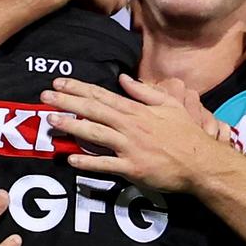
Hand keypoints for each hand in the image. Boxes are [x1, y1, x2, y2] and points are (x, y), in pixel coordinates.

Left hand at [40, 74, 228, 192]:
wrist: (201, 162)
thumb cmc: (186, 133)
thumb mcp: (169, 104)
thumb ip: (144, 92)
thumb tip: (124, 78)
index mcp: (136, 110)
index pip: (102, 95)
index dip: (78, 88)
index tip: (58, 82)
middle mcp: (130, 125)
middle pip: (93, 110)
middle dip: (67, 102)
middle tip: (44, 97)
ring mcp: (130, 146)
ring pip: (95, 133)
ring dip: (72, 126)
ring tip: (51, 121)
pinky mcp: (132, 167)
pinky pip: (106, 164)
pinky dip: (88, 162)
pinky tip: (71, 159)